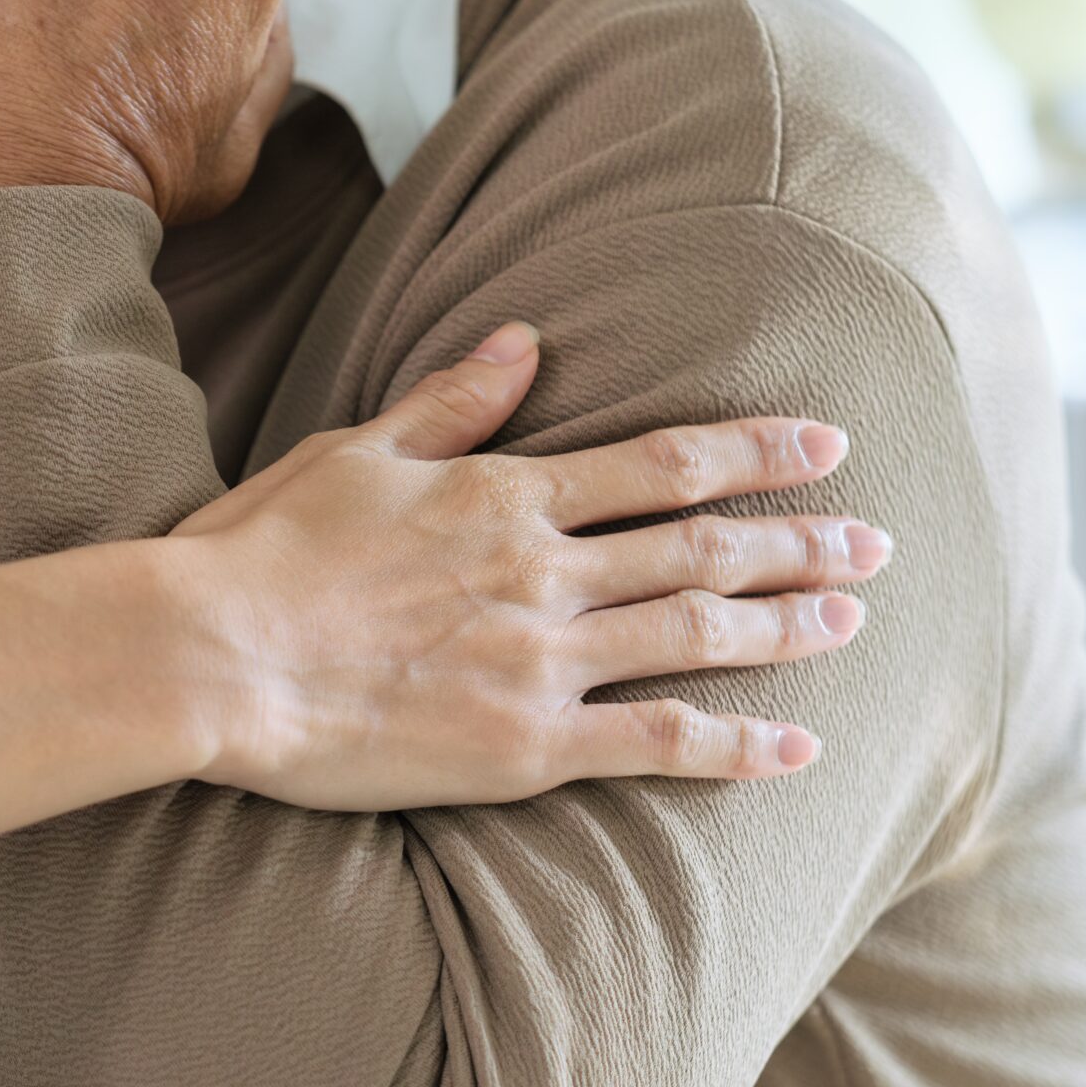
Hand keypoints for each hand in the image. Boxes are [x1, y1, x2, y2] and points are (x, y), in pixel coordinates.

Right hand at [174, 324, 890, 806]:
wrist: (210, 655)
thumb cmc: (260, 552)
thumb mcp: (356, 452)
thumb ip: (452, 400)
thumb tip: (525, 337)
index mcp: (504, 495)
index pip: (663, 465)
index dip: (756, 454)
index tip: (826, 447)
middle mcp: (544, 571)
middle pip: (702, 551)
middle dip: (799, 543)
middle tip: (875, 544)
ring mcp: (542, 661)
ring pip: (697, 637)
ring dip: (785, 626)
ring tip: (850, 621)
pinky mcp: (523, 746)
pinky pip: (653, 743)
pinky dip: (732, 744)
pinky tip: (794, 749)